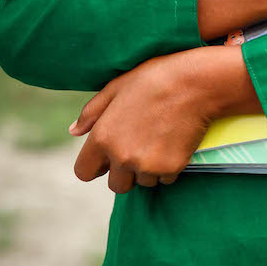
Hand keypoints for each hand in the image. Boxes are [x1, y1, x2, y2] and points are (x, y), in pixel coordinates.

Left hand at [70, 46, 252, 192]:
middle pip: (116, 185)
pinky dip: (167, 168)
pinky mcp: (170, 169)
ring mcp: (147, 165)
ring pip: (142, 182)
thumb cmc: (151, 80)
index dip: (94, 166)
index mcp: (102, 137)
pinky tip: (171, 143)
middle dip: (123, 172)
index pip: (84, 172)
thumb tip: (73, 131)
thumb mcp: (114, 88)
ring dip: (147, 169)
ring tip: (157, 139)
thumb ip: (91, 113)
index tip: (106, 159)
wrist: (192, 84)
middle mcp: (121, 156)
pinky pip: (164, 180)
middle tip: (137, 147)